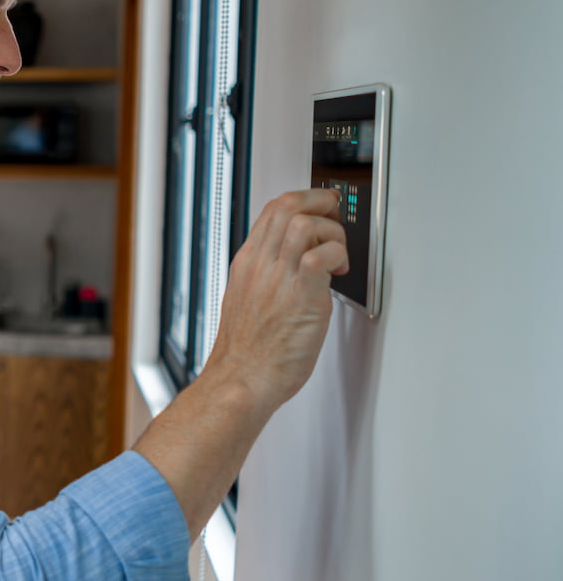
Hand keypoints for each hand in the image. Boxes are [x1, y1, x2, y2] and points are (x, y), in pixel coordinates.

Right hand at [202, 189, 349, 411]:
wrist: (241, 378)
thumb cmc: (247, 352)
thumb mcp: (247, 301)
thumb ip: (267, 278)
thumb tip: (292, 267)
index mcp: (248, 263)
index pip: (272, 210)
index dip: (303, 201)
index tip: (320, 208)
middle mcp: (262, 264)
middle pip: (288, 205)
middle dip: (320, 202)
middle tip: (335, 218)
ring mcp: (279, 278)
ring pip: (305, 222)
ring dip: (331, 232)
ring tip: (337, 256)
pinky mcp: (302, 296)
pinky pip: (322, 255)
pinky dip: (337, 255)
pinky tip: (339, 272)